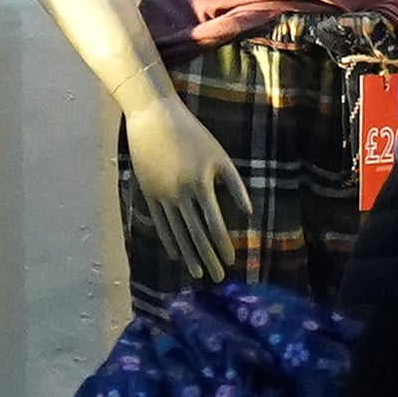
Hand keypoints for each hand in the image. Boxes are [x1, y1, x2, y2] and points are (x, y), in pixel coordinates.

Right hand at [121, 91, 253, 282]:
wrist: (153, 119)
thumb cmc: (193, 135)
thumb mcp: (219, 156)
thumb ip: (235, 185)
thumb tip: (248, 214)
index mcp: (200, 184)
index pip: (214, 223)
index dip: (223, 244)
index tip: (231, 260)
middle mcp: (180, 194)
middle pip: (195, 234)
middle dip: (208, 257)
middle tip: (218, 278)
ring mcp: (161, 196)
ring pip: (177, 233)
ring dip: (188, 256)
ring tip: (197, 274)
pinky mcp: (149, 194)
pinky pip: (160, 224)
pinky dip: (169, 241)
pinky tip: (177, 255)